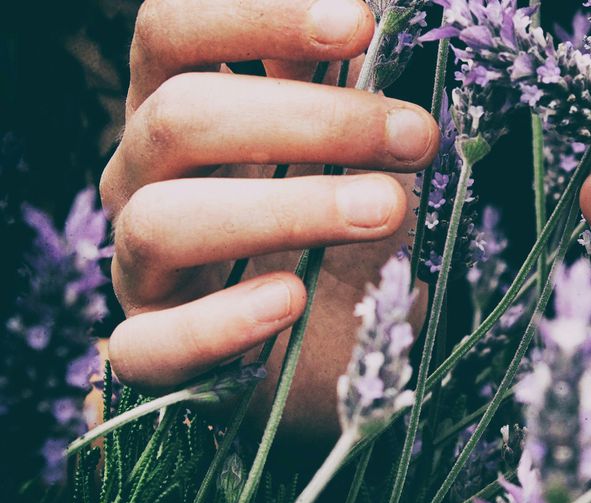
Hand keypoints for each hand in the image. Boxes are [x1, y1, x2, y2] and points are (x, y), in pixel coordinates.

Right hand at [100, 0, 437, 439]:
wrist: (335, 337)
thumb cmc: (342, 225)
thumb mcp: (350, 147)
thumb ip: (343, 85)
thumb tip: (382, 16)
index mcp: (181, 104)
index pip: (175, 28)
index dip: (256, 16)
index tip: (359, 23)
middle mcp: (145, 174)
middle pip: (181, 116)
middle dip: (312, 120)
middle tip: (417, 138)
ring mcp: (140, 263)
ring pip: (164, 220)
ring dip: (288, 208)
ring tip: (388, 209)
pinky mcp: (152, 348)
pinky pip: (151, 343)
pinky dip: (222, 321)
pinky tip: (293, 298)